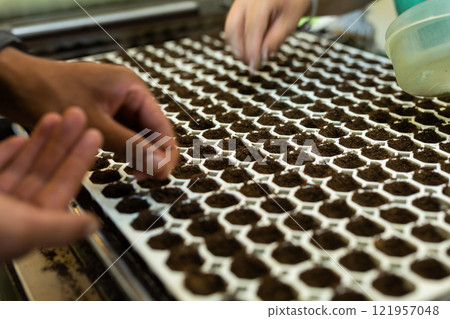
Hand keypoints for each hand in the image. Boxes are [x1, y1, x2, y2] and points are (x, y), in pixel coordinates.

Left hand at [0, 47, 177, 179]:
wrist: (13, 84)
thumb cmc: (47, 91)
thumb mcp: (94, 124)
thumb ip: (130, 145)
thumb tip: (160, 164)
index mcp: (131, 87)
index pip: (162, 124)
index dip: (165, 151)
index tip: (162, 175)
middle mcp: (127, 94)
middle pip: (152, 130)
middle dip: (152, 154)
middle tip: (145, 176)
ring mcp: (115, 103)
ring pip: (137, 134)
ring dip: (137, 153)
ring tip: (134, 172)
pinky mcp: (103, 112)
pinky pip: (122, 134)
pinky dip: (123, 149)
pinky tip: (121, 162)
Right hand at [0, 108, 101, 260]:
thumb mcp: (22, 229)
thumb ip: (59, 227)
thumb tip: (92, 226)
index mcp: (27, 224)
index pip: (62, 188)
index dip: (79, 161)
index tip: (94, 136)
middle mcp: (10, 213)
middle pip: (45, 172)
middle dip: (63, 143)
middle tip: (79, 116)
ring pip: (21, 166)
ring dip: (39, 142)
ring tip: (57, 117)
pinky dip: (7, 152)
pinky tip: (19, 137)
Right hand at [225, 0, 310, 70]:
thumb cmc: (293, 0)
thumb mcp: (291, 20)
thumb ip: (276, 38)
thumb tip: (263, 55)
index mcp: (262, 1)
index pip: (252, 30)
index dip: (252, 52)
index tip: (255, 66)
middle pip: (234, 29)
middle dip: (241, 51)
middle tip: (252, 63)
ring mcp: (240, 1)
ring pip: (229, 27)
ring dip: (237, 46)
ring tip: (249, 56)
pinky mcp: (239, 5)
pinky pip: (231, 23)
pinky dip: (236, 38)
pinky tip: (246, 46)